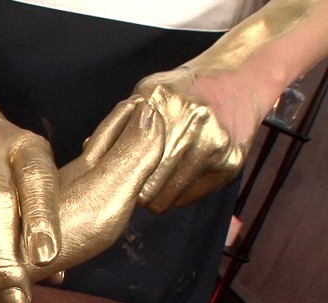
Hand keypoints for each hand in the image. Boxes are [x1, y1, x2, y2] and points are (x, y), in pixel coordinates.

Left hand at [87, 68, 247, 213]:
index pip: (125, 161)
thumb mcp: (147, 93)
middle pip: (146, 186)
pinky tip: (182, 175)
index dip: (119, 173)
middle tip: (139, 183)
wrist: (240, 77)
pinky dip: (182, 194)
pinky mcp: (231, 161)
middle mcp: (187, 120)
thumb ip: (119, 122)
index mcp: (158, 102)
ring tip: (160, 179)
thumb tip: (88, 151)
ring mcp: (213, 141)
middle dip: (138, 190)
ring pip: (168, 197)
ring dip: (159, 195)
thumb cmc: (183, 91)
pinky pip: (192, 197)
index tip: (120, 175)